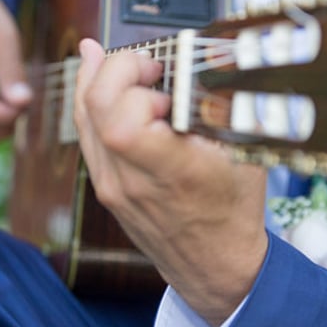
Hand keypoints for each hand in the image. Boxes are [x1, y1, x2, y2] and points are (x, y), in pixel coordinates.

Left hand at [74, 38, 268, 326]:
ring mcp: (111, 186)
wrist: (213, 265)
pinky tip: (97, 78)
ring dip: (98, 80)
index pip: (121, 120)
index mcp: (170, 172)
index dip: (133, 83)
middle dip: (117, 70)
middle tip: (149, 66)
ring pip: (83, 118)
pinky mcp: (105, 187)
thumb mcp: (244, 155)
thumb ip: (221, 107)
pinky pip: (87, 135)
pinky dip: (92, 102)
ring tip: (120, 61)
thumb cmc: (233, 210)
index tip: (161, 75)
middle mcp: (130, 181)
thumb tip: (203, 61)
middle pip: (94, 109)